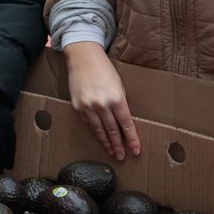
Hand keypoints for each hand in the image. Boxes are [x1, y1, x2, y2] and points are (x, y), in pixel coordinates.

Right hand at [64, 41, 140, 161]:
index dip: (132, 139)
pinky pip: (88, 124)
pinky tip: (100, 139)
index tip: (135, 150)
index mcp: (116, 98)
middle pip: (113, 131)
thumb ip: (120, 104)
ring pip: (99, 131)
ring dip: (107, 143)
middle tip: (122, 157)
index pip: (126, 124)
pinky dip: (95, 133)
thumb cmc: (104, 69)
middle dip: (119, 145)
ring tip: (112, 153)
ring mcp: (88, 107)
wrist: (83, 57)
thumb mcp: (119, 85)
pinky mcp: (77, 107)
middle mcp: (102, 105)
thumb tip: (123, 123)